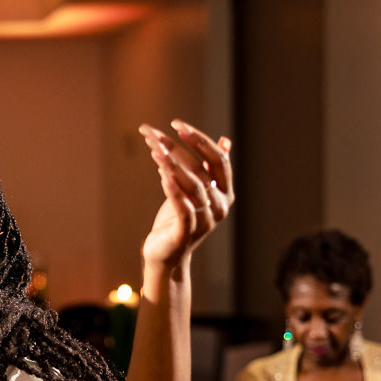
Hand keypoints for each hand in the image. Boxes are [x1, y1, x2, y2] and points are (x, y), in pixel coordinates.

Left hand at [139, 120, 234, 268]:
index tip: (178, 125)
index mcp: (225, 192)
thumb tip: (226, 141)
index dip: (200, 140)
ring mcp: (206, 221)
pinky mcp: (187, 233)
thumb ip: (210, 168)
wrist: (166, 255)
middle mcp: (220, 206)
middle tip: (154, 135)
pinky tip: (161, 173)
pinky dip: (173, 190)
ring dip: (171, 165)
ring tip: (153, 149)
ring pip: (191, 186)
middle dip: (176, 149)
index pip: (218, 159)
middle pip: (200, 169)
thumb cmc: (179, 219)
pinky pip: (182, 207)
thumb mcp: (195, 190)